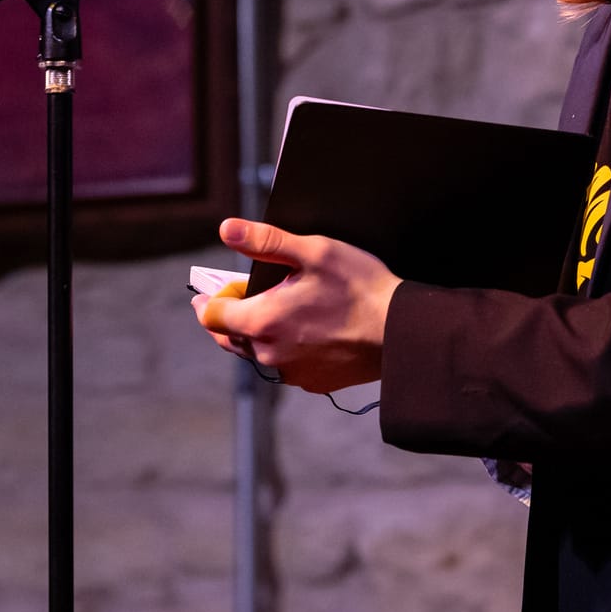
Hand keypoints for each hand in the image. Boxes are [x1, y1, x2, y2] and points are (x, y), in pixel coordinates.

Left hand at [190, 219, 400, 393]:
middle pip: (231, 337)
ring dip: (261, 331)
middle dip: (232, 315)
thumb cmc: (360, 287)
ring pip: (259, 352)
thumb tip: (226, 229)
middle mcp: (270, 354)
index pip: (212, 316)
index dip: (209, 299)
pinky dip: (287, 347)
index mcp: (262, 322)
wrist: (402, 331)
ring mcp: (292, 373)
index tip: (214, 288)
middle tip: (247, 292)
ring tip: (283, 307)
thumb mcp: (314, 251)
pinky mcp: (314, 382)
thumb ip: (265, 241)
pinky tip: (309, 328)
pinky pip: (287, 364)